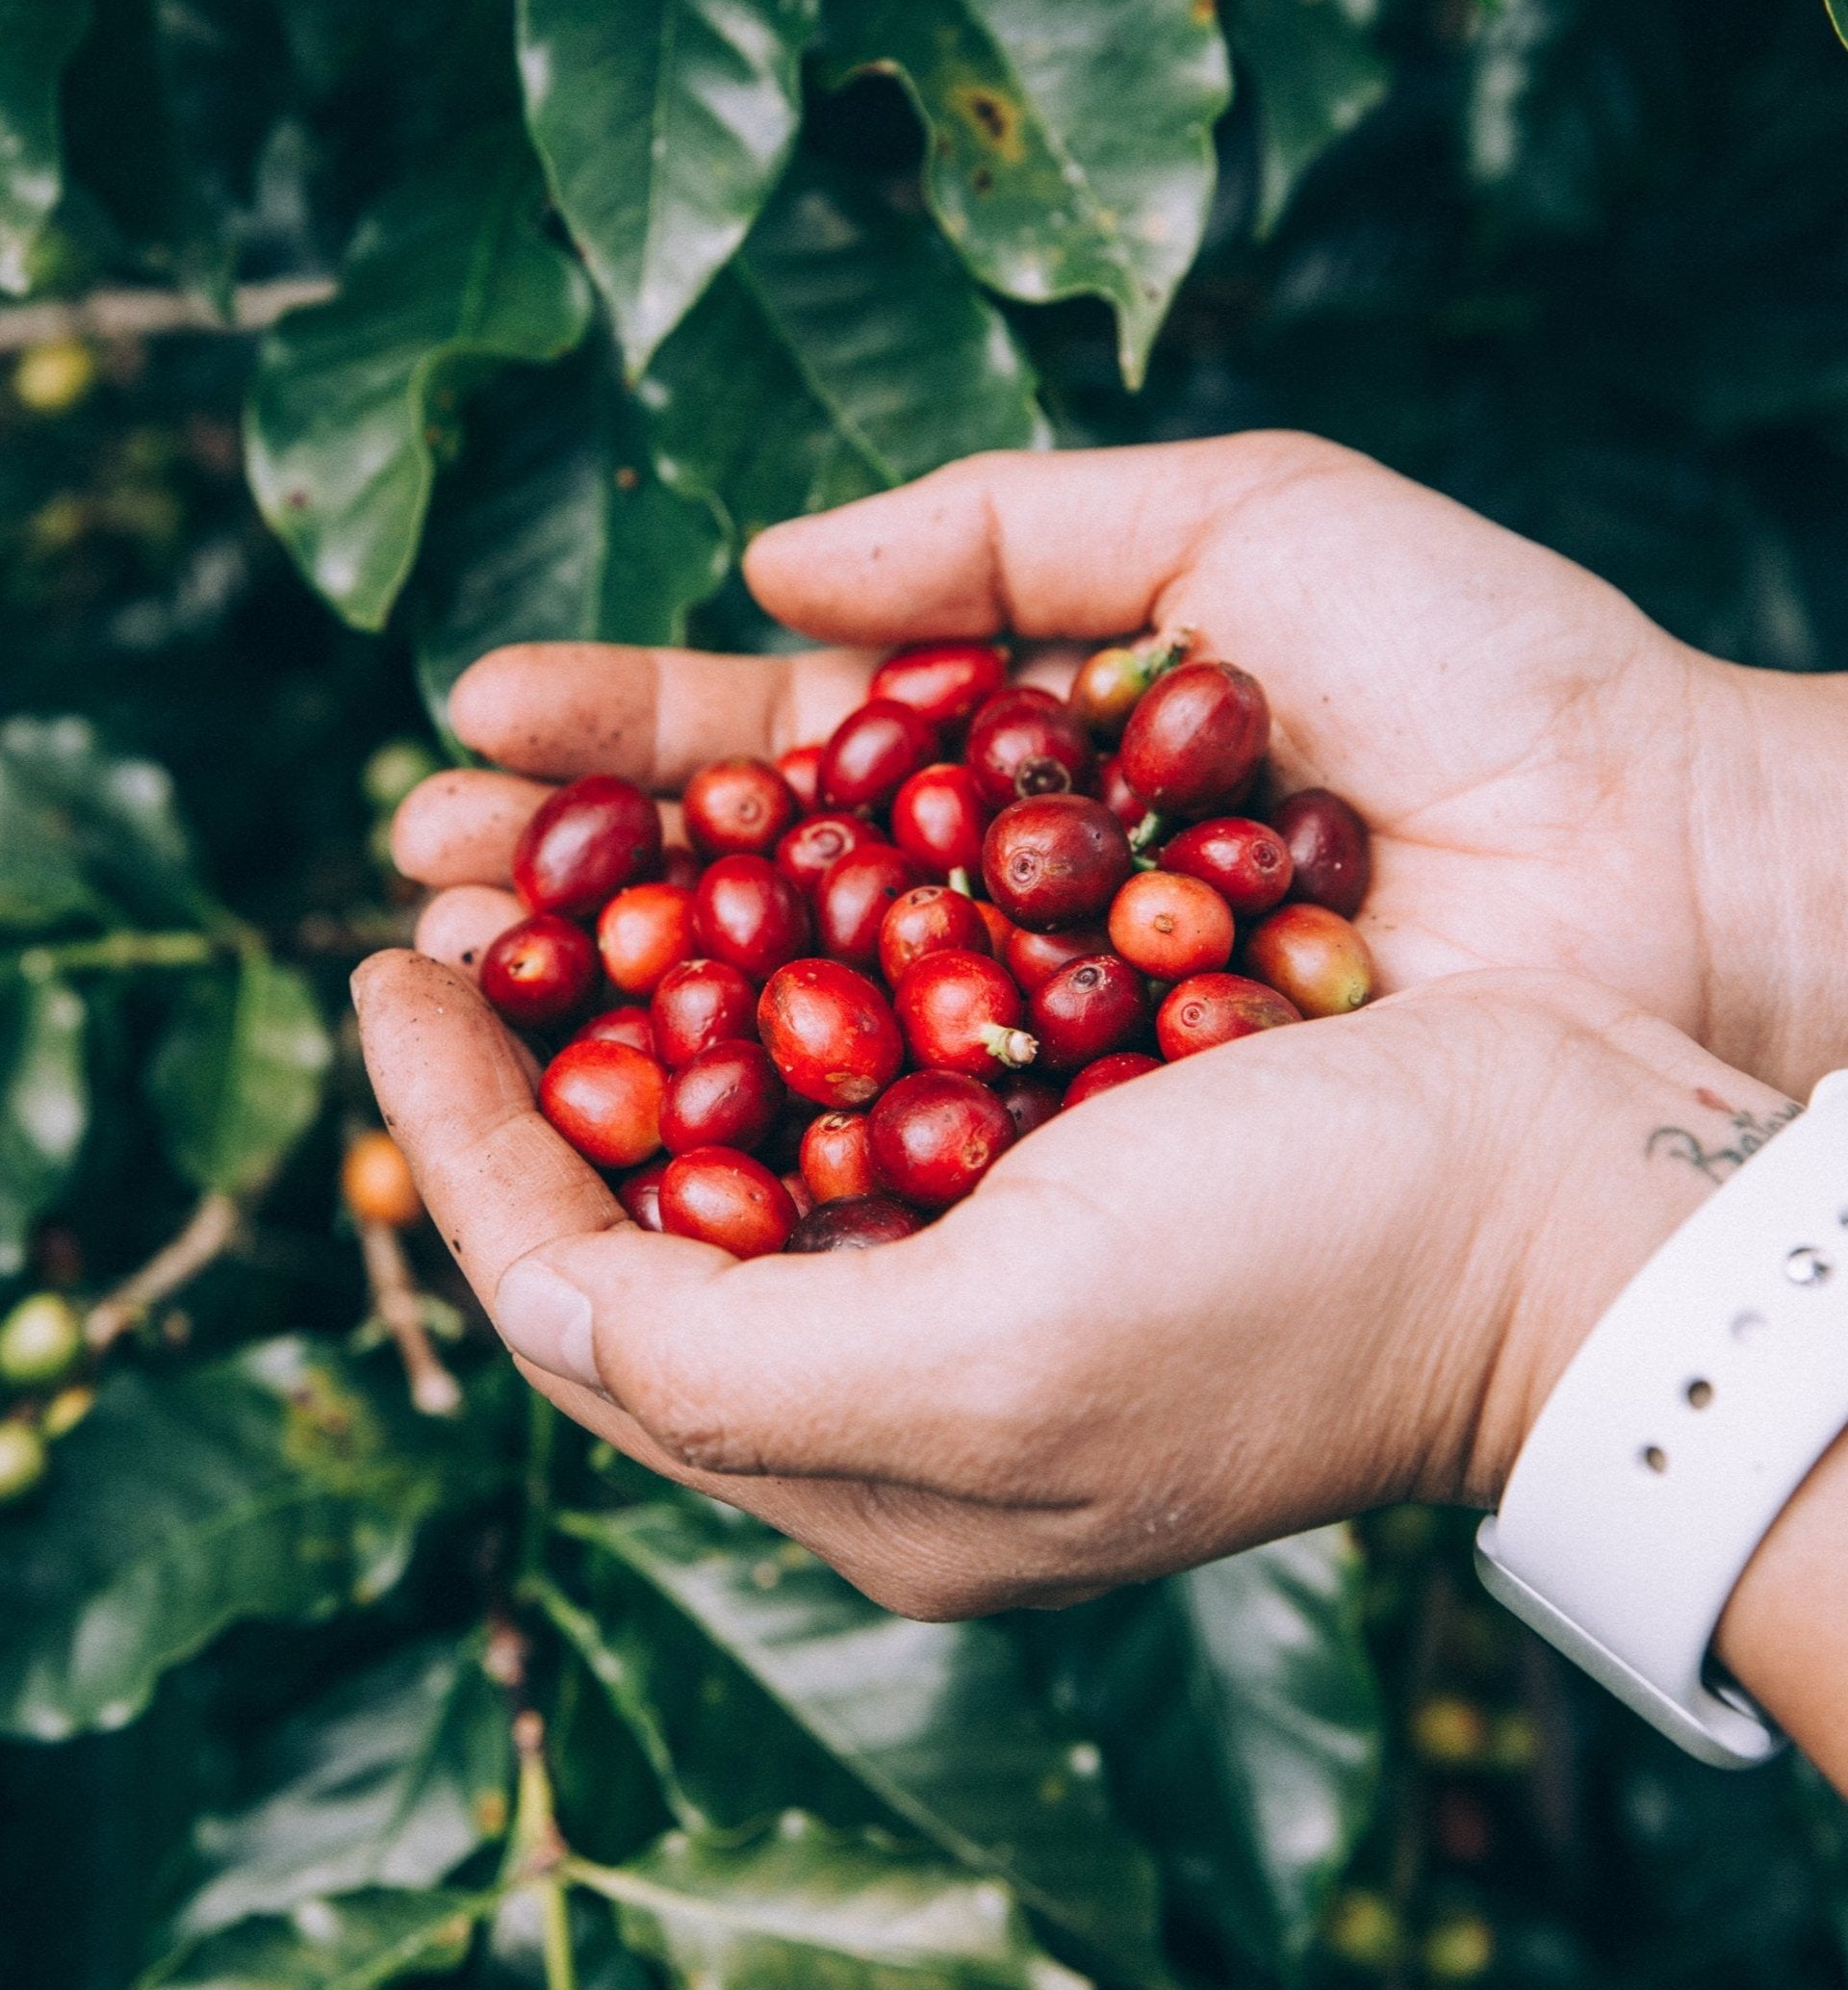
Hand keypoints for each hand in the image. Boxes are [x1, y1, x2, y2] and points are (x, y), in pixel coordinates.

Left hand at [353, 948, 1770, 1618]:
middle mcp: (914, 1372)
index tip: (382, 971)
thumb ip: (733, 1362)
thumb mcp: (1002, 1351)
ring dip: (635, 984)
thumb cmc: (1307, 1279)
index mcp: (873, 1460)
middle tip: (441, 884)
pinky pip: (870, 1060)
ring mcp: (995, 1262)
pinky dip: (782, 960)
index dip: (458, 1139)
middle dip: (528, 1046)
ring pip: (744, 1119)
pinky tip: (745, 859)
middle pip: (645, 1209)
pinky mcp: (1071, 1161)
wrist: (1571, 1203)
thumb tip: (536, 1314)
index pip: (583, 1304)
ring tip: (548, 856)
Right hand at [394, 436, 1847, 1094]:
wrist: (1679, 876)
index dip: (623, 741)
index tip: (475, 721)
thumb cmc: (1492, 687)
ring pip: (780, 1054)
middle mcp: (1001, 935)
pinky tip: (613, 1122)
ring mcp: (1041, 1075)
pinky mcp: (1093, 1199)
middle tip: (415, 865)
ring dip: (607, 1019)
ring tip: (447, 975)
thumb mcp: (1248, 529)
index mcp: (1015, 778)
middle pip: (740, 912)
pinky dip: (754, 1151)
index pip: (776, 760)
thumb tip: (762, 565)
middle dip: (569, 884)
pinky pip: (889, 1177)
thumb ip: (1002, 529)